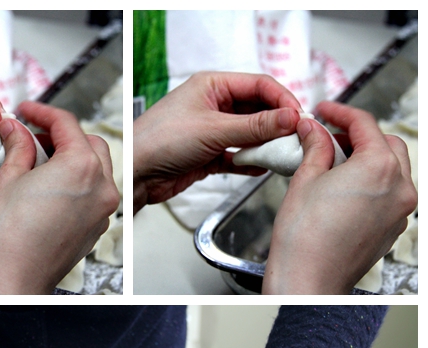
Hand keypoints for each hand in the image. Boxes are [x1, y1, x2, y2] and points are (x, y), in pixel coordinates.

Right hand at [0, 101, 119, 294]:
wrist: (13, 279)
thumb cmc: (8, 238)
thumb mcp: (8, 178)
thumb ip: (18, 147)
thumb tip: (17, 131)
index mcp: (82, 167)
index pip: (67, 124)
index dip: (43, 112)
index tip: (28, 112)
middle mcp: (101, 188)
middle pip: (90, 144)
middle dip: (63, 135)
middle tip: (34, 137)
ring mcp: (103, 211)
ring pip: (98, 169)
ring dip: (74, 158)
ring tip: (41, 162)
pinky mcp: (97, 228)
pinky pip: (95, 194)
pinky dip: (79, 183)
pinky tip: (52, 187)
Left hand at [133, 71, 301, 211]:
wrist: (135, 174)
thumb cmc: (160, 140)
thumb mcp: (213, 130)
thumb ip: (254, 126)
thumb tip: (289, 119)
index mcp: (212, 86)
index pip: (259, 85)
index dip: (282, 100)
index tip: (299, 118)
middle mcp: (213, 106)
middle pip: (257, 111)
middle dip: (276, 126)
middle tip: (294, 140)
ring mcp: (211, 131)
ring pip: (248, 135)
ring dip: (264, 146)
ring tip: (280, 156)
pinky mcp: (208, 155)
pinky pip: (236, 156)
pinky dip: (249, 162)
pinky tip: (260, 168)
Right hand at [263, 101, 417, 293]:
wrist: (307, 280)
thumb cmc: (303, 239)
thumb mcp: (304, 180)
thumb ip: (315, 148)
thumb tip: (313, 130)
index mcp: (378, 167)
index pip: (364, 124)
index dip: (340, 113)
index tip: (325, 112)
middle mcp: (399, 187)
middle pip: (386, 143)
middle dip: (359, 136)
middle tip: (329, 138)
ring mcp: (400, 210)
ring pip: (393, 169)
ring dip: (368, 159)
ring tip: (336, 164)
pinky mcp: (393, 229)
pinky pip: (389, 194)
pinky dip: (372, 184)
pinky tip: (345, 189)